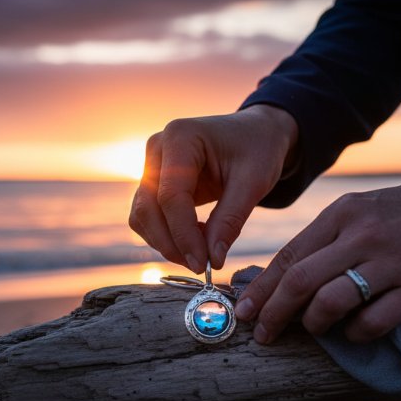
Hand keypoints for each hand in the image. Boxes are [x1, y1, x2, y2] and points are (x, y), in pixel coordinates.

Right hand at [128, 104, 297, 272]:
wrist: (255, 134)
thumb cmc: (258, 149)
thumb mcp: (253, 182)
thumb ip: (230, 220)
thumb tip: (212, 261)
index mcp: (180, 137)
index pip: (170, 196)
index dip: (183, 235)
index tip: (202, 264)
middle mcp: (157, 149)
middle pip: (148, 208)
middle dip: (171, 243)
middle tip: (200, 266)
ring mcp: (152, 165)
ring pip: (142, 216)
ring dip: (166, 242)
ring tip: (203, 252)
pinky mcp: (154, 182)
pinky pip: (148, 217)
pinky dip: (167, 235)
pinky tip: (196, 238)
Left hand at [235, 168, 400, 342]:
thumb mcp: (365, 210)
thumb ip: (329, 239)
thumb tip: (286, 279)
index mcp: (344, 213)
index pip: (289, 256)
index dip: (262, 289)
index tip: (243, 311)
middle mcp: (363, 235)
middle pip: (300, 282)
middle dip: (273, 314)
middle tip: (263, 335)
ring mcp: (393, 262)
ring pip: (330, 303)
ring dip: (313, 325)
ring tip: (314, 330)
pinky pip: (372, 321)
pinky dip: (354, 334)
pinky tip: (354, 332)